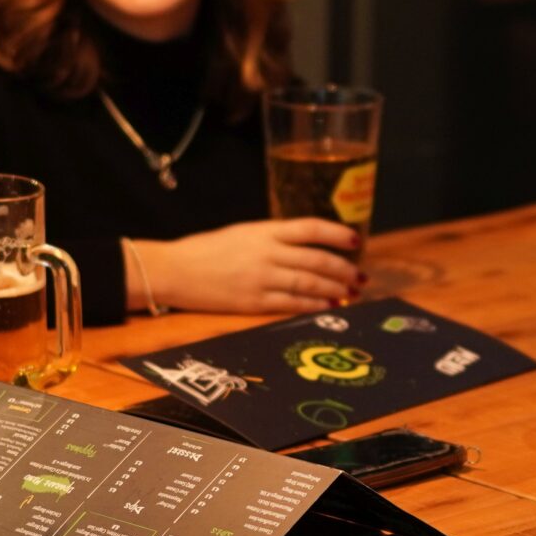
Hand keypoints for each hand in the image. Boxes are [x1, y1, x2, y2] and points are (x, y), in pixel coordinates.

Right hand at [132, 219, 365, 315]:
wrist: (174, 270)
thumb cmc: (207, 250)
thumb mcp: (243, 233)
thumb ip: (272, 238)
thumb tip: (306, 247)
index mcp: (264, 231)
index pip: (310, 228)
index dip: (337, 234)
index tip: (356, 240)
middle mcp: (267, 252)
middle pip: (316, 259)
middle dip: (343, 269)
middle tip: (361, 276)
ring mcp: (261, 278)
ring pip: (308, 282)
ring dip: (334, 289)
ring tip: (351, 293)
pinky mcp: (253, 302)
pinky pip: (291, 303)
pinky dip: (313, 305)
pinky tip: (328, 307)